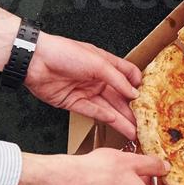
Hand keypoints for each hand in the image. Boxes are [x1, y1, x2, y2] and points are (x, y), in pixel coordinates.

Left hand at [25, 34, 141, 137]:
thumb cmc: (64, 53)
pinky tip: (115, 122)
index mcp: (104, 63)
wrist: (35, 61)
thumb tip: (134, 92)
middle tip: (144, 122)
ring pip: (108, 107)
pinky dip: (104, 117)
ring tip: (133, 131)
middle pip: (119, 96)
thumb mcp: (97, 63)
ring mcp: (86, 91)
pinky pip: (93, 111)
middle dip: (131, 109)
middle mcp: (97, 78)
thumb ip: (117, 79)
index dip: (138, 85)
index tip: (148, 97)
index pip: (127, 74)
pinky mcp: (74, 102)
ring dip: (120, 119)